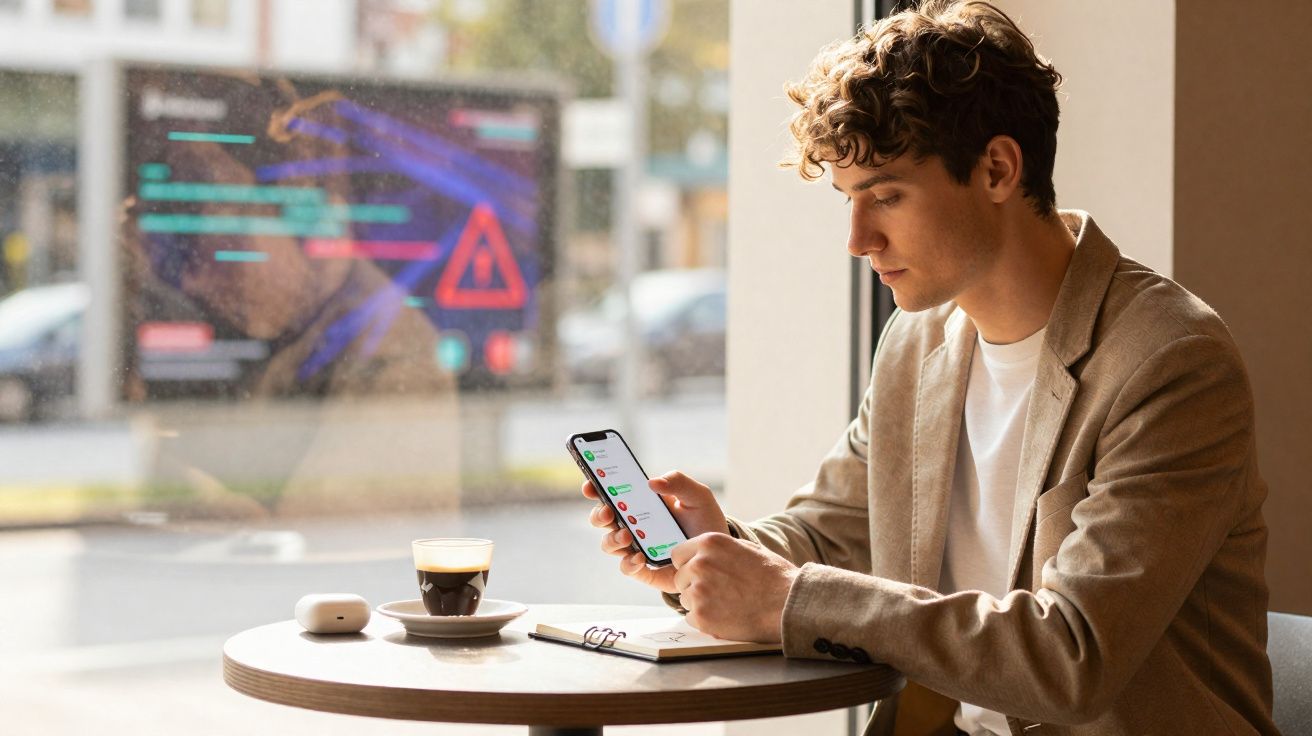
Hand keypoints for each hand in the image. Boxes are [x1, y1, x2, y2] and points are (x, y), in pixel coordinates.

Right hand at [582, 470, 729, 594]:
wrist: (718, 555)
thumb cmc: (705, 522)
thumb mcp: (698, 496)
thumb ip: (679, 482)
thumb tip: (652, 482)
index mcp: (641, 503)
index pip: (612, 493)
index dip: (596, 488)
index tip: (590, 485)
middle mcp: (633, 525)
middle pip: (602, 519)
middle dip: (599, 515)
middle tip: (609, 513)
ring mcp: (636, 547)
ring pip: (609, 544)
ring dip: (612, 539)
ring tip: (627, 536)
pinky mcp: (644, 569)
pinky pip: (626, 567)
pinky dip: (629, 563)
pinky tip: (640, 557)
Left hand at [670, 532, 798, 642]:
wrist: (787, 604)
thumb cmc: (773, 576)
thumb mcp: (746, 548)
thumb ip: (719, 549)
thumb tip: (701, 554)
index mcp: (710, 543)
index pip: (678, 555)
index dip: (688, 565)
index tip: (700, 574)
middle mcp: (699, 564)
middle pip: (680, 578)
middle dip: (694, 585)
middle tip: (719, 592)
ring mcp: (699, 591)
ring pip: (685, 599)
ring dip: (700, 603)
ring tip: (727, 604)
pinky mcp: (701, 616)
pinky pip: (691, 618)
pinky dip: (705, 620)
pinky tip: (726, 616)